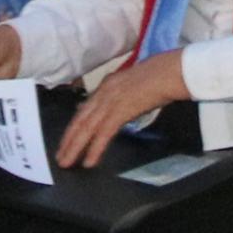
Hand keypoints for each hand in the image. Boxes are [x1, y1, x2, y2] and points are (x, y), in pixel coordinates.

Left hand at [56, 49, 193, 167]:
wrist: (172, 70)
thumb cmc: (161, 75)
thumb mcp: (134, 84)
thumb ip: (122, 96)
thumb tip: (115, 111)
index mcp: (107, 84)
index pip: (84, 109)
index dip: (74, 126)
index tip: (67, 140)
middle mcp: (104, 91)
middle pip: (80, 119)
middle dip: (68, 140)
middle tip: (60, 157)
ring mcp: (111, 100)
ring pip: (87, 128)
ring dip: (75, 147)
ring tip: (67, 162)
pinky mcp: (121, 110)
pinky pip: (103, 133)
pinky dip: (95, 149)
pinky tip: (89, 161)